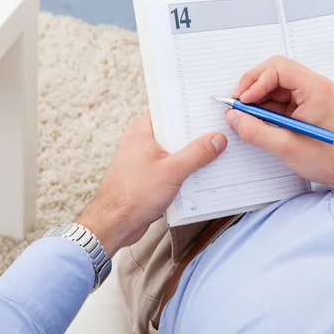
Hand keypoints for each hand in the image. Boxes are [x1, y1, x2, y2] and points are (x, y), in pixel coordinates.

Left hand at [76, 112, 226, 256]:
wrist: (115, 224)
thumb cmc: (133, 195)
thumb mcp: (173, 170)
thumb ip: (198, 153)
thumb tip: (217, 139)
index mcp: (143, 130)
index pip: (170, 110)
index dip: (190, 109)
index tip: (210, 109)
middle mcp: (143, 141)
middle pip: (176, 131)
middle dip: (196, 134)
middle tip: (219, 132)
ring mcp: (146, 158)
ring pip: (176, 150)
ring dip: (193, 154)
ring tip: (216, 153)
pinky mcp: (150, 175)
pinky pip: (173, 166)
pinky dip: (186, 169)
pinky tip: (203, 174)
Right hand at [227, 56, 333, 200]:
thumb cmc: (330, 159)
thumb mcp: (286, 147)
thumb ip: (255, 131)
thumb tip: (233, 117)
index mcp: (314, 88)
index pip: (278, 68)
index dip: (256, 82)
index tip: (243, 101)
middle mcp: (313, 87)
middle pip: (275, 72)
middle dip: (253, 86)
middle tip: (238, 104)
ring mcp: (310, 96)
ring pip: (275, 86)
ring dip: (257, 98)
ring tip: (245, 116)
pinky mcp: (306, 107)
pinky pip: (280, 99)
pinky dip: (265, 107)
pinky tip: (257, 121)